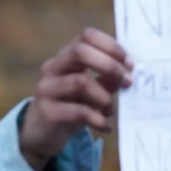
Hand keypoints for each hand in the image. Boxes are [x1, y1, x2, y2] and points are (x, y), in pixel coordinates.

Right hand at [19, 28, 133, 170]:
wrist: (40, 135)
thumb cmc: (68, 109)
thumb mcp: (90, 93)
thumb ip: (106, 80)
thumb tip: (128, 71)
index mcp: (65, 58)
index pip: (86, 36)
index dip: (110, 46)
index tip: (129, 64)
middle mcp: (53, 68)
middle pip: (80, 51)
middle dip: (109, 65)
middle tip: (127, 82)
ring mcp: (47, 89)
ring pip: (80, 82)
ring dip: (104, 97)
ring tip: (110, 111)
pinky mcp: (48, 112)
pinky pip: (78, 111)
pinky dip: (98, 120)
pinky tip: (105, 127)